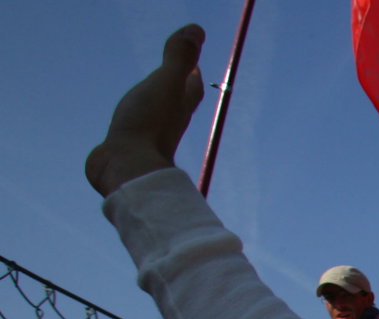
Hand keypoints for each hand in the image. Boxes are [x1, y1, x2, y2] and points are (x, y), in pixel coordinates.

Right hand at [85, 25, 205, 196]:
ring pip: (152, 120)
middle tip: (175, 81)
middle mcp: (166, 124)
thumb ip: (180, 58)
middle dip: (177, 92)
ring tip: (145, 104)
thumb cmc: (148, 124)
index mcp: (178, 107)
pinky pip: (129, 136)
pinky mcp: (125, 150)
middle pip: (176, 105)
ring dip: (151, 111)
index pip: (191, 88)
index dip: (192, 74)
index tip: (194, 66)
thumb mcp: (166, 83)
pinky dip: (128, 129)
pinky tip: (121, 133)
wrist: (126, 169)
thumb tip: (197, 30)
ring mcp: (146, 138)